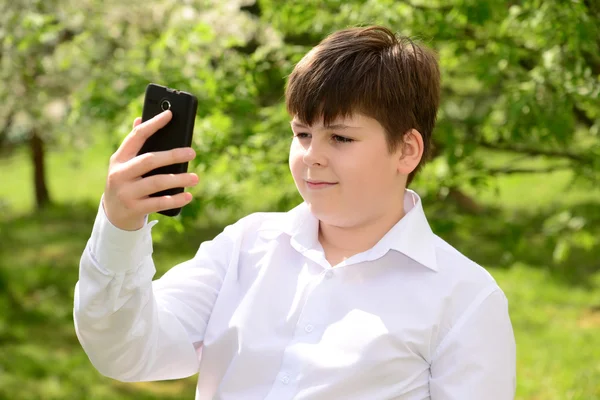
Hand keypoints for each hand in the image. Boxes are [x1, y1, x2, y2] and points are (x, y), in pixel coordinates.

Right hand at [102, 110, 198, 230]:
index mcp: (119, 158)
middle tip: (192, 153)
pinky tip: (188, 196)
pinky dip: (175, 199)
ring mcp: (126, 192)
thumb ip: (134, 145)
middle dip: (172, 155)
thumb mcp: (125, 165)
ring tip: (195, 178)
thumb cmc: (126, 183)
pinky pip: (159, 203)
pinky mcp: (134, 209)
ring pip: (156, 183)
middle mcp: (120, 174)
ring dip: (178, 180)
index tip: (169, 114)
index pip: (136, 137)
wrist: (114, 215)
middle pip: (149, 160)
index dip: (153, 124)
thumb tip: (140, 118)